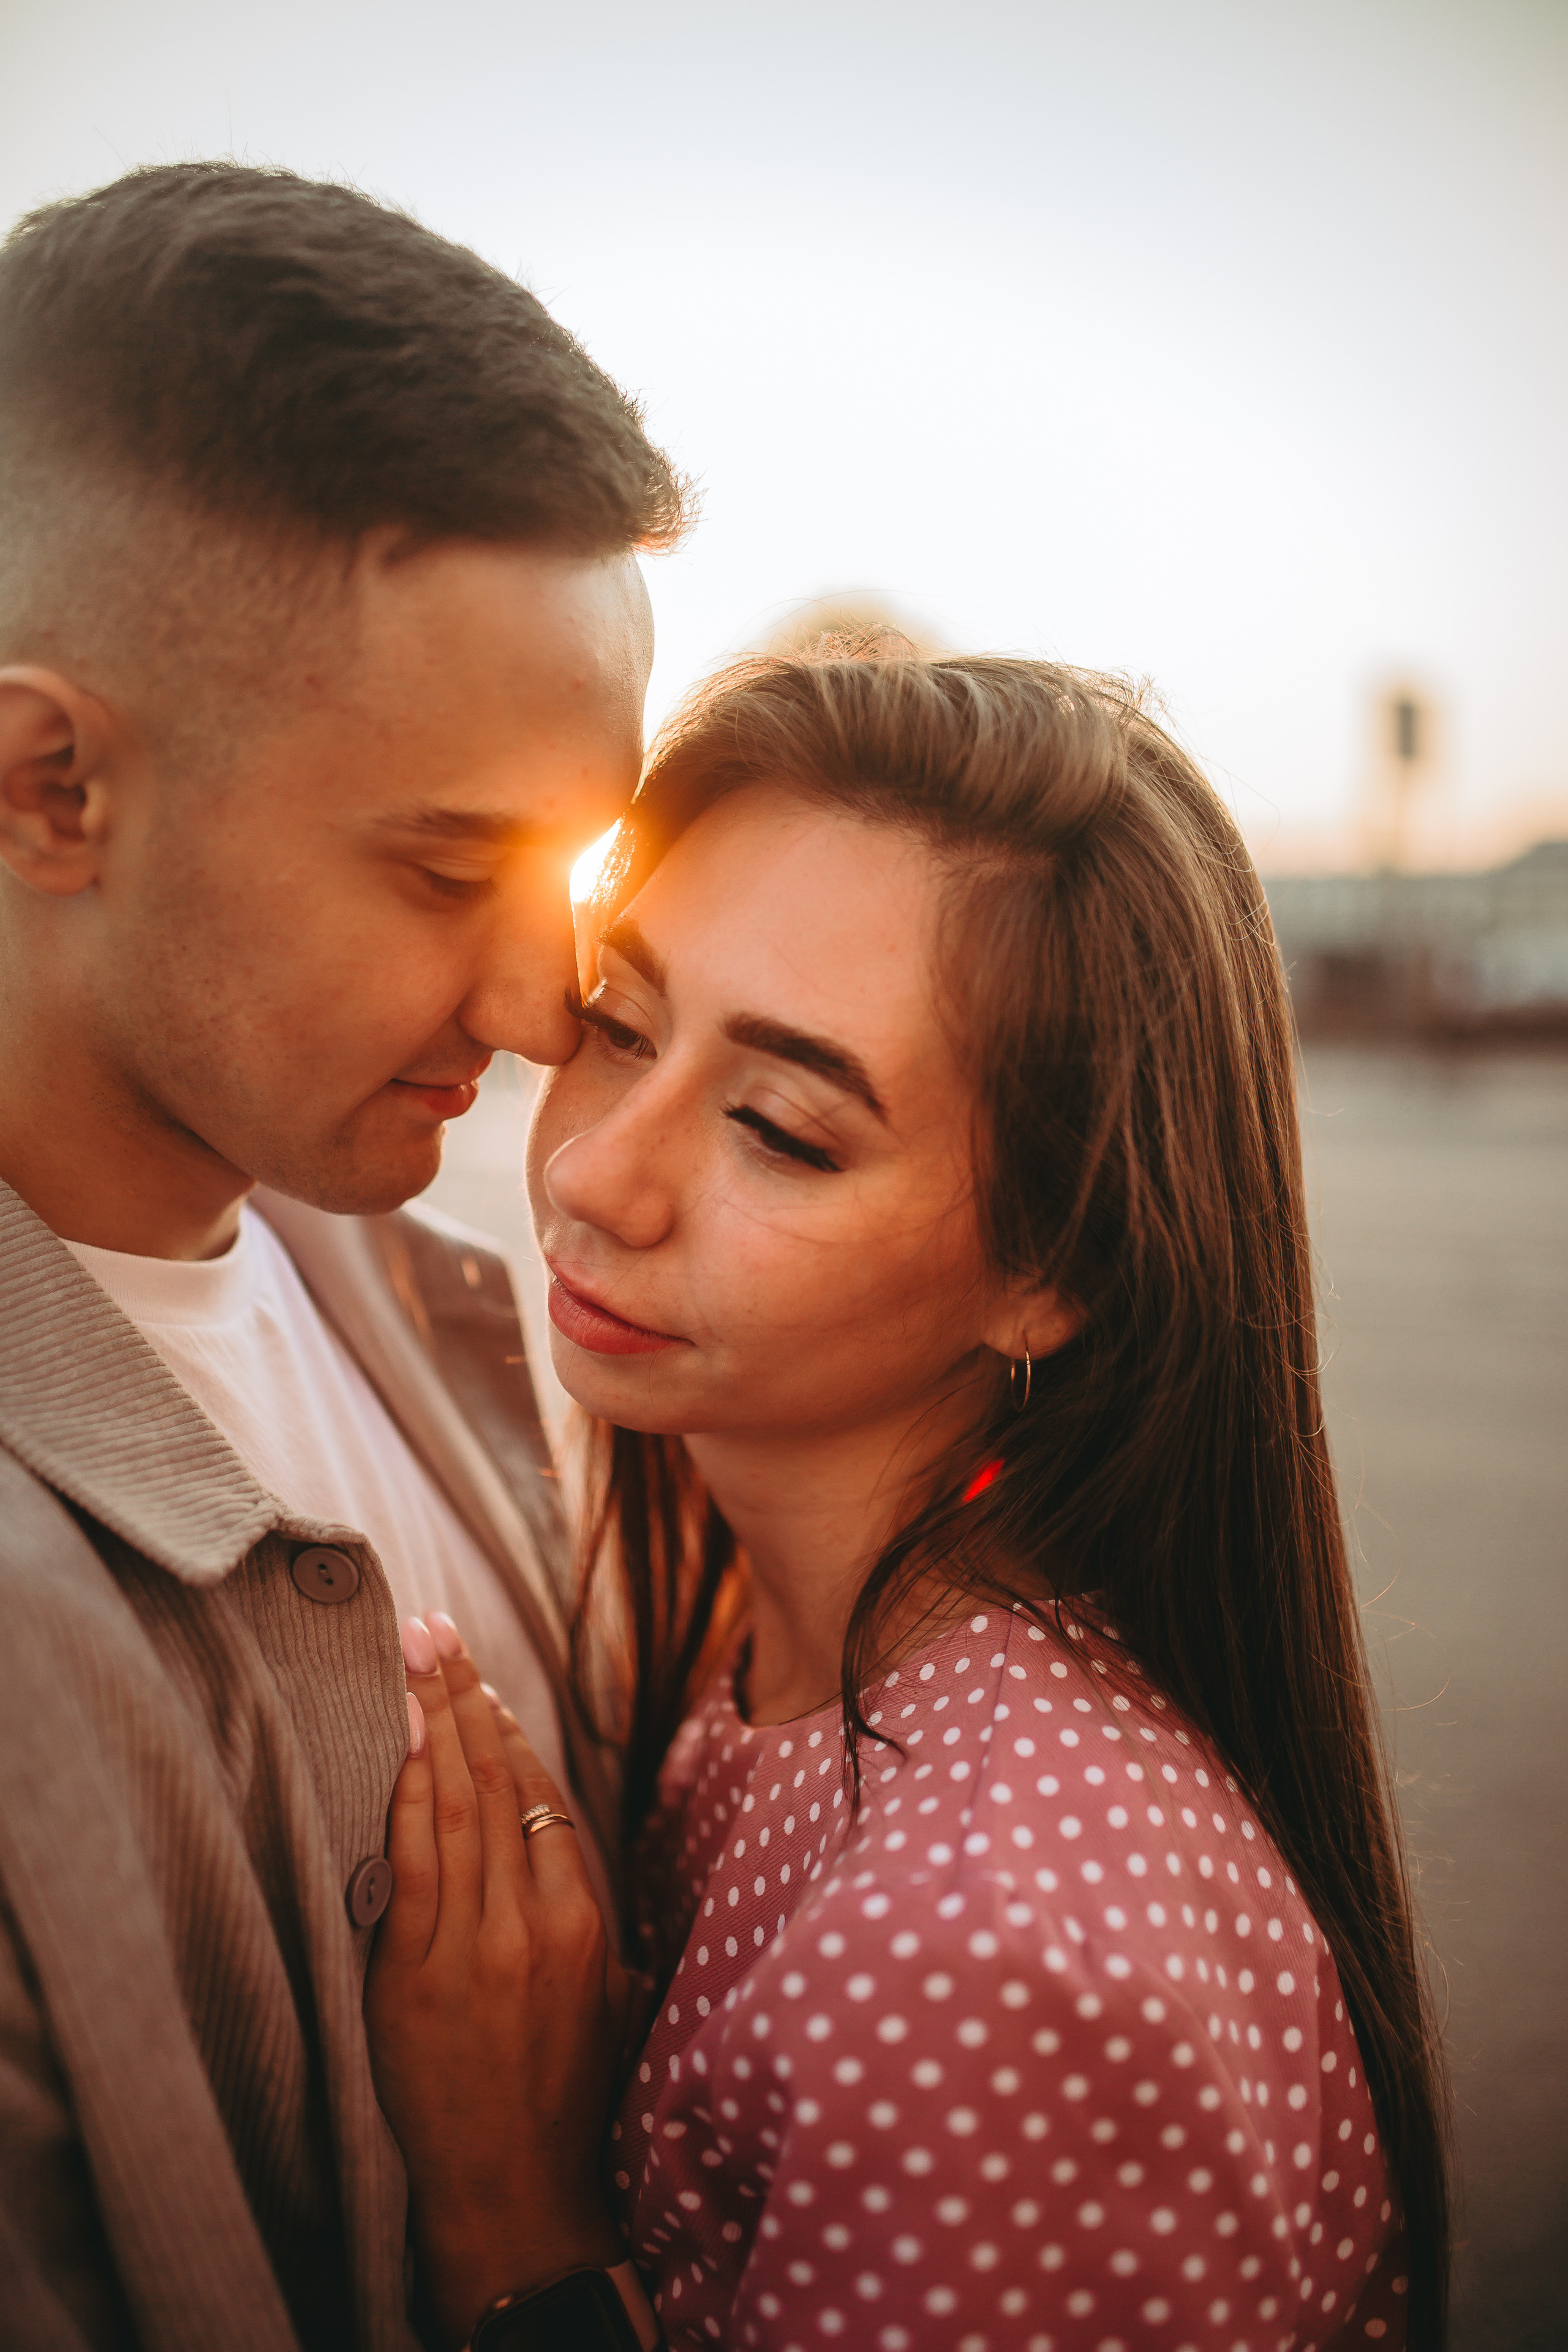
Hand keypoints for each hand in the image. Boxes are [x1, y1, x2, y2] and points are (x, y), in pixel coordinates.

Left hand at [364, 1612, 626, 2348]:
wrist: (517, 2186)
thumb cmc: (563, 2092)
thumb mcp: (602, 1993)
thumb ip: (584, 1917)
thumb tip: (556, 1849)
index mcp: (584, 1921)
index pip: (540, 1797)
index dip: (505, 1730)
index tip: (479, 1677)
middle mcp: (535, 1922)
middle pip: (496, 1782)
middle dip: (462, 1695)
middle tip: (432, 1627)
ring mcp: (477, 1947)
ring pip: (456, 1808)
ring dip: (431, 1724)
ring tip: (409, 1659)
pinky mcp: (419, 1976)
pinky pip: (414, 1867)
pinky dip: (405, 1795)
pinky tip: (395, 1743)